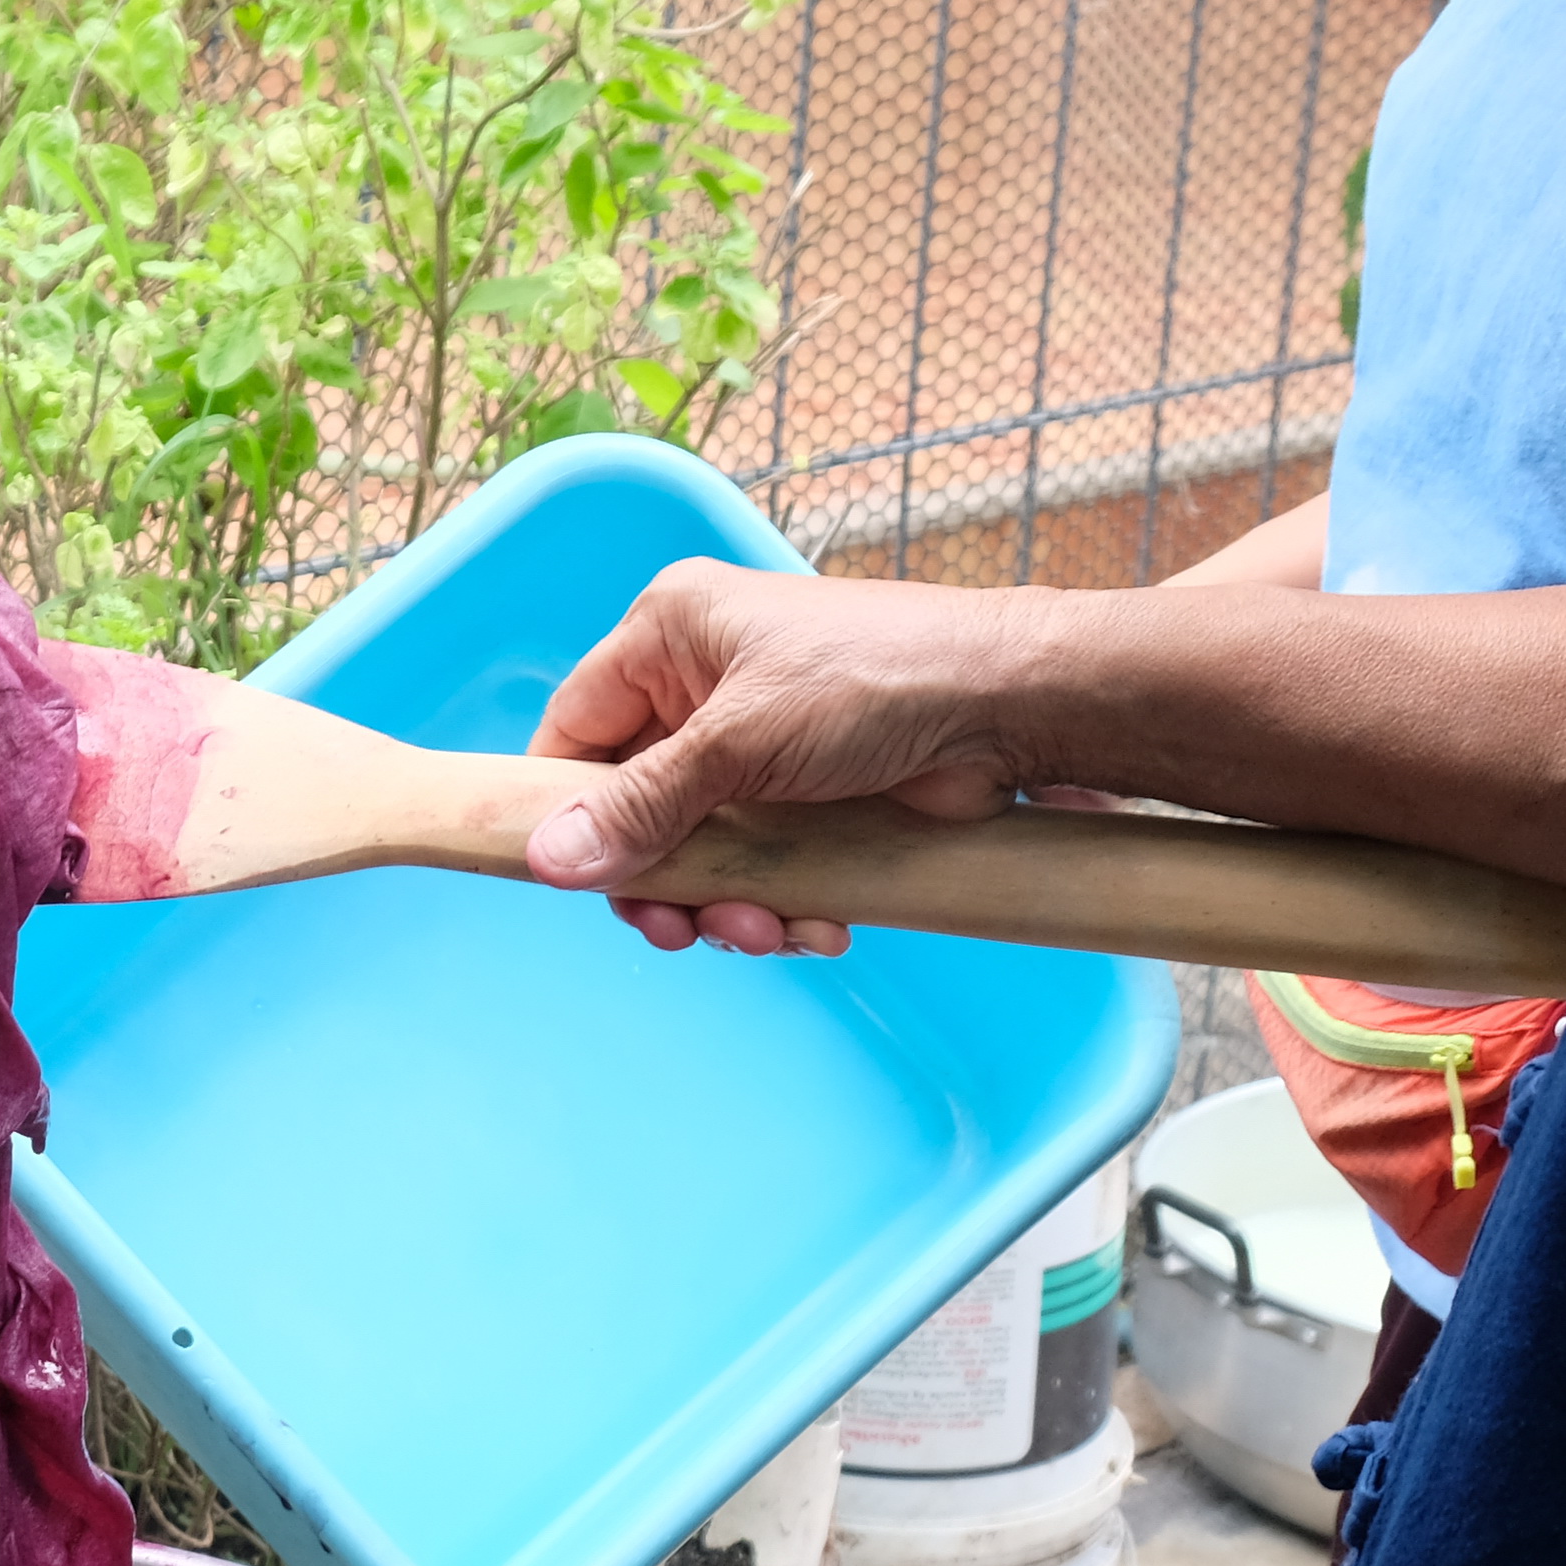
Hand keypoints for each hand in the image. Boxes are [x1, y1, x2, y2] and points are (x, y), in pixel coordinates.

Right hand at [520, 560, 1065, 955]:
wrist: (1014, 705)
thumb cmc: (882, 678)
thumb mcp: (741, 741)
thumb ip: (643, 806)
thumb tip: (551, 860)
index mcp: (669, 636)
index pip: (572, 732)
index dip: (565, 811)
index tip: (576, 878)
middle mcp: (703, 686)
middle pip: (632, 809)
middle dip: (663, 881)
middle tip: (685, 929)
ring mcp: (756, 746)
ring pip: (697, 853)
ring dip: (724, 906)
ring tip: (768, 929)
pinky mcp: (805, 799)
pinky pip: (758, 870)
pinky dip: (777, 906)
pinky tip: (815, 923)